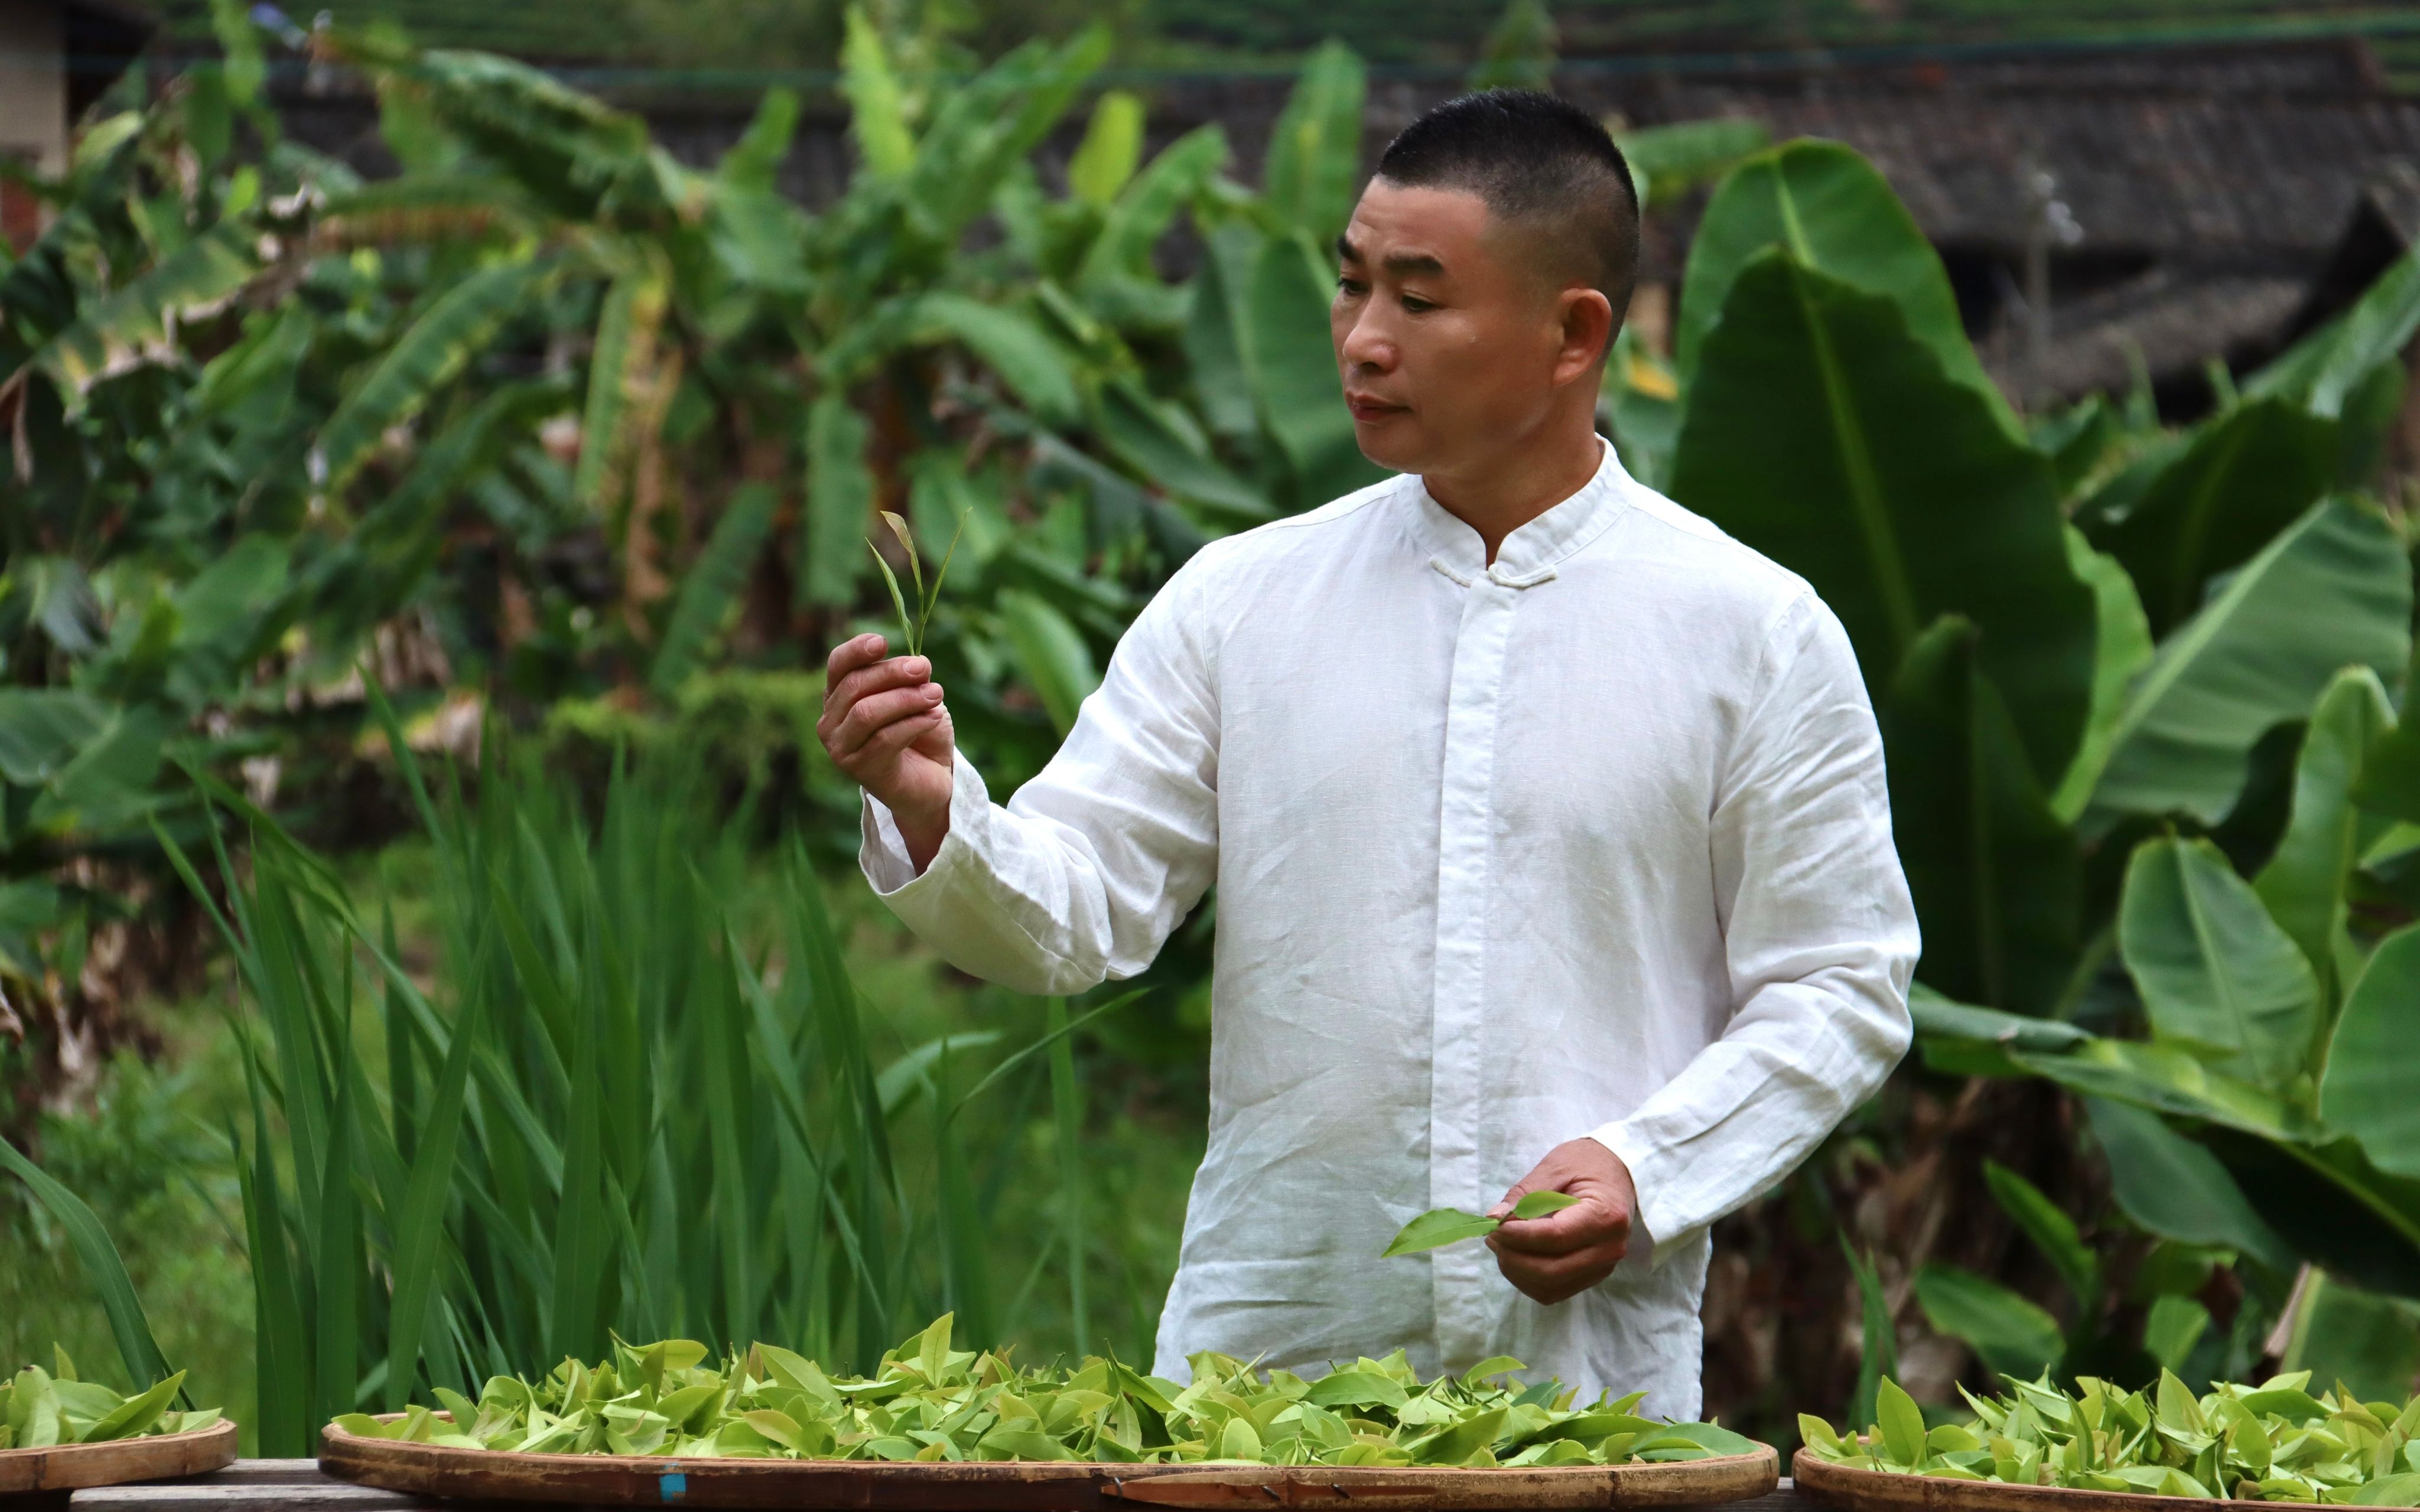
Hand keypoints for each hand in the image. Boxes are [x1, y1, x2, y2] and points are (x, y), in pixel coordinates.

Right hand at [819, 633, 954, 870]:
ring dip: (906, 698)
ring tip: (937, 694)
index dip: (857, 650)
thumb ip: (908, 680)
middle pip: (855, 686)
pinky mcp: (860, 770)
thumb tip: (918, 664)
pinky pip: (885, 738)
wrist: (931, 782)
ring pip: (867, 712)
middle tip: (925, 668)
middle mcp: (831, 722)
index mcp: (839, 696)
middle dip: (893, 673)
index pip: (838, 665)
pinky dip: (915, 722)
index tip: (882, 643)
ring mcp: (841, 748)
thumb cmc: (919, 733)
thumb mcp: (914, 697)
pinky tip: (935, 716)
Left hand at [1485, 1138, 1636, 1304]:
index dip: (1519, 1235)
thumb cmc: (1588, 1163)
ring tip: (1502, 1244)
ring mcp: (1603, 1267)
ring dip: (1517, 1271)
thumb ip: (1525, 1193)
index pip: (1556, 1237)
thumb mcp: (1556, 1167)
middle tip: (1493, 1236)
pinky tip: (1517, 1256)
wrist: (1620, 1173)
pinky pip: (1554, 1291)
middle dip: (1513, 1257)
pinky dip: (1528, 1279)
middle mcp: (1609, 1249)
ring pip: (1549, 1287)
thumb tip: (1494, 1218)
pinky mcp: (1592, 1276)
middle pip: (1551, 1270)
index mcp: (1605, 1216)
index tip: (1495, 1226)